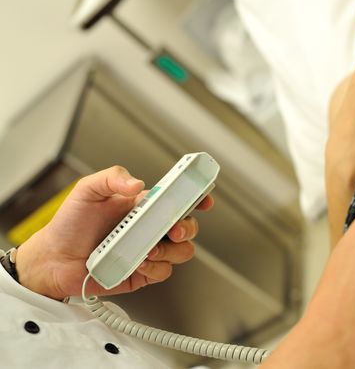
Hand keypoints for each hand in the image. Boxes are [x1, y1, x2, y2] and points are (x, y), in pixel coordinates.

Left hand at [15, 166, 212, 299]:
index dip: (197, 197)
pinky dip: (154, 268)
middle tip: (173, 229)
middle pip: (188, 226)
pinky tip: (137, 263)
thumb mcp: (87, 190)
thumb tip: (138, 183)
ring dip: (169, 250)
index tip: (204, 198)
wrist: (52, 259)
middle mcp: (151, 228)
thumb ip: (113, 177)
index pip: (178, 199)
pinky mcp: (144, 274)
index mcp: (144, 206)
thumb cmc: (69, 225)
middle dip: (188, 227)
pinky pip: (164, 272)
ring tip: (146, 249)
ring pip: (182, 251)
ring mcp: (150, 251)